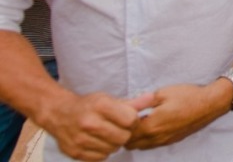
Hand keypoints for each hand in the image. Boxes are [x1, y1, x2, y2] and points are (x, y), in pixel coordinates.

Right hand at [39, 91, 154, 160]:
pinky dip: (102, 152)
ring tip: (107, 135)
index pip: (131, 120)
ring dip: (114, 144)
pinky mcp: (75, 153)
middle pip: (123, 137)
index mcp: (100, 106)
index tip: (129, 119)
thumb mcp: (109, 99)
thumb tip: (151, 99)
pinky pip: (100, 158)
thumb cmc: (89, 106)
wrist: (58, 114)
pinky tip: (98, 142)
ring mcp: (81, 139)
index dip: (134, 121)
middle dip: (125, 134)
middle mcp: (89, 122)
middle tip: (119, 129)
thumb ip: (132, 102)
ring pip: (113, 149)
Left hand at [125, 80, 232, 149]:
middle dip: (123, 133)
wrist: (210, 104)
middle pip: (129, 143)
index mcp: (151, 125)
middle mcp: (156, 137)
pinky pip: (151, 145)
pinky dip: (145, 139)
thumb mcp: (163, 93)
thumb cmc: (187, 96)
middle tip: (124, 119)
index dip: (119, 123)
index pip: (125, 132)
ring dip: (134, 138)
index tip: (119, 113)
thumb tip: (128, 103)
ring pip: (139, 146)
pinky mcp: (171, 141)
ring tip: (136, 122)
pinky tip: (150, 126)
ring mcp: (164, 141)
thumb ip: (143, 100)